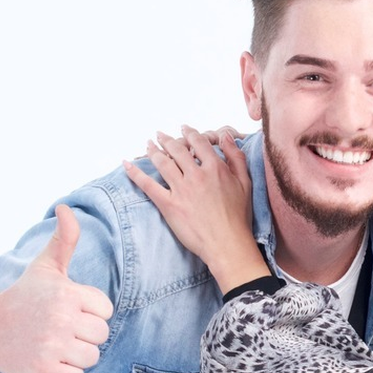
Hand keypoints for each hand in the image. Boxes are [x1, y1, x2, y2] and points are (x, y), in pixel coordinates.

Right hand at [0, 204, 113, 372]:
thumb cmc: (25, 297)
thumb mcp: (45, 267)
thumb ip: (64, 239)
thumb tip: (65, 208)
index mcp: (67, 293)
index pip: (105, 311)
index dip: (90, 312)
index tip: (68, 310)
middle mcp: (61, 319)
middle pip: (101, 335)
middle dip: (84, 334)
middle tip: (59, 329)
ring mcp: (51, 347)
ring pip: (92, 357)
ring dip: (76, 355)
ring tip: (54, 344)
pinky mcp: (43, 372)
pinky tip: (49, 361)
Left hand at [124, 126, 266, 291]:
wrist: (227, 243)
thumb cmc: (238, 217)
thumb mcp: (245, 183)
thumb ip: (236, 157)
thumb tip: (226, 137)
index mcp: (215, 168)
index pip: (198, 143)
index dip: (190, 133)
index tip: (184, 129)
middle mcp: (196, 175)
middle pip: (177, 149)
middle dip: (167, 139)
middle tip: (160, 135)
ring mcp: (181, 189)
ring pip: (162, 162)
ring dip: (153, 150)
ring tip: (148, 144)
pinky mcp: (169, 205)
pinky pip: (148, 185)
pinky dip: (135, 173)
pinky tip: (126, 164)